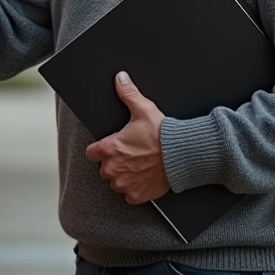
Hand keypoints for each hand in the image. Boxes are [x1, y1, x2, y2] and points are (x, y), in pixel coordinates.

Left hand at [85, 72, 169, 204]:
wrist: (182, 155)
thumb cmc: (162, 134)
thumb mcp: (143, 109)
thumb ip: (128, 94)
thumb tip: (119, 78)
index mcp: (110, 149)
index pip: (91, 153)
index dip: (100, 150)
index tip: (112, 147)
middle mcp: (112, 169)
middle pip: (105, 169)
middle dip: (115, 163)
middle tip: (132, 156)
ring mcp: (124, 184)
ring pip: (117, 183)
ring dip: (125, 177)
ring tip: (140, 167)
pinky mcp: (136, 195)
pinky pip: (129, 196)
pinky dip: (136, 190)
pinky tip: (145, 179)